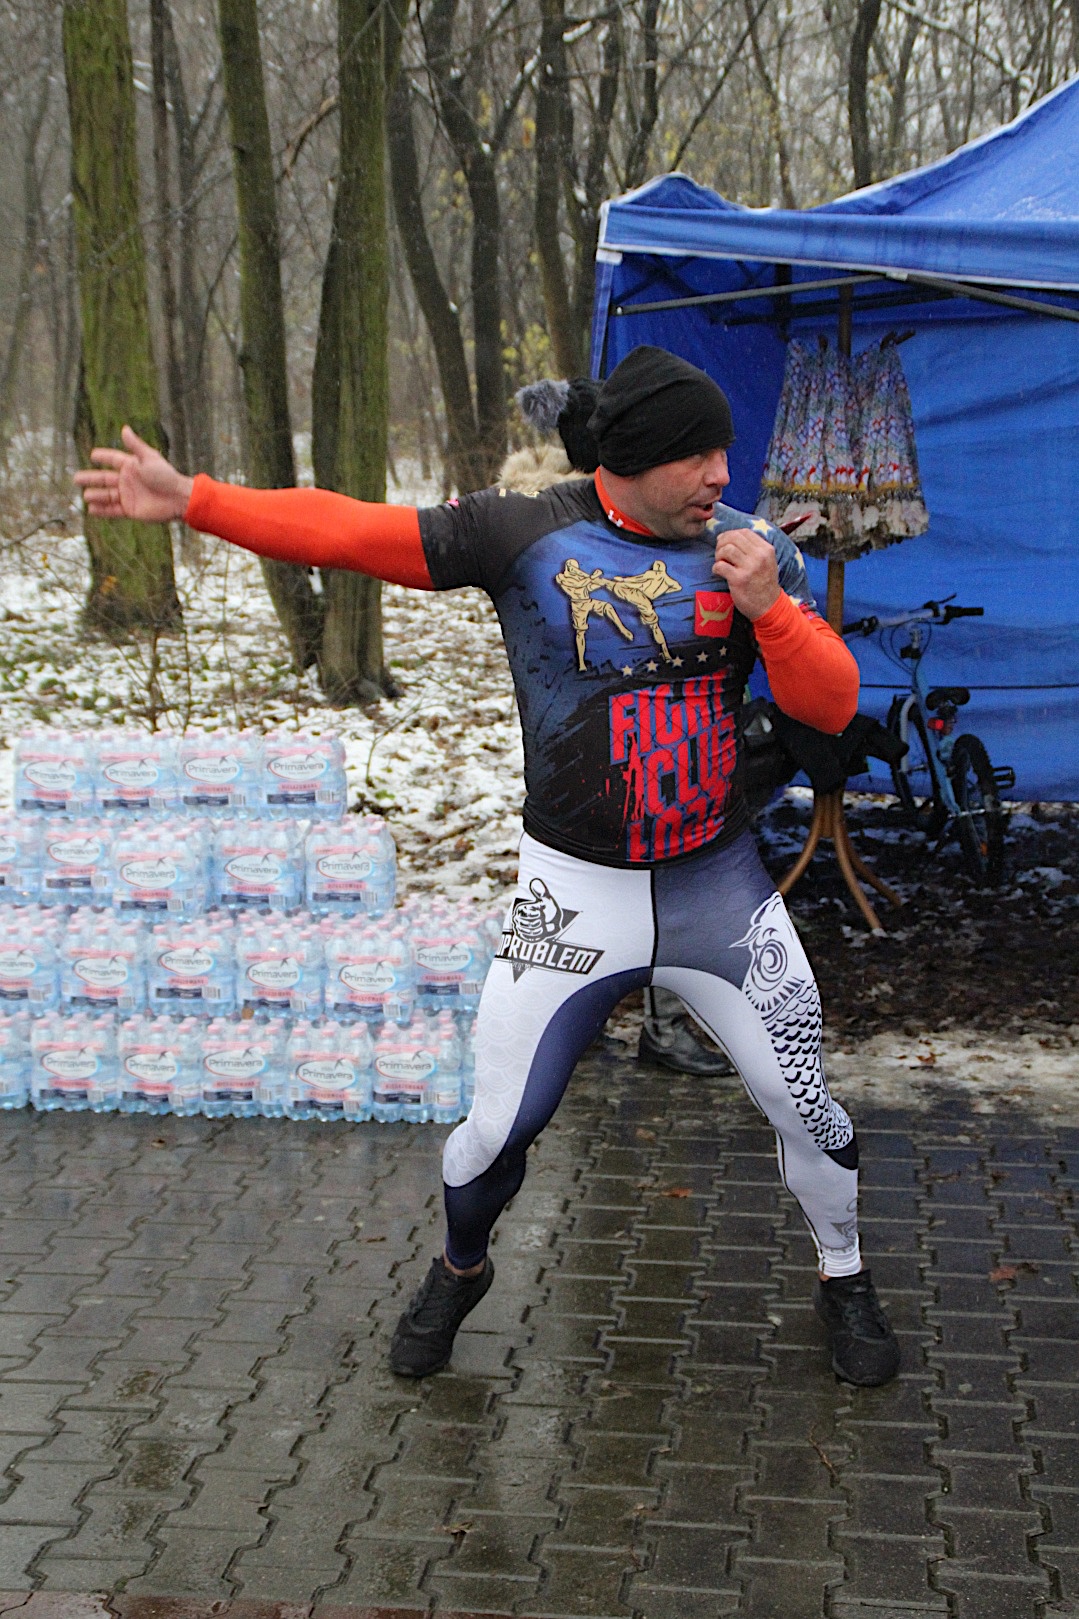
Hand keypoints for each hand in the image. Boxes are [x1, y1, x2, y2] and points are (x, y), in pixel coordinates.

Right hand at [74, 426, 193, 523]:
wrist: (178, 499)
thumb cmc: (166, 476)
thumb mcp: (149, 458)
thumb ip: (135, 446)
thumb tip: (124, 428)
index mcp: (131, 466)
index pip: (113, 459)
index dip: (103, 457)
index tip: (93, 455)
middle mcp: (128, 480)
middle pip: (104, 479)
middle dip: (90, 479)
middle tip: (75, 478)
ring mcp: (128, 495)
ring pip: (107, 495)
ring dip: (95, 495)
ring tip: (85, 495)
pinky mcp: (131, 509)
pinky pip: (113, 510)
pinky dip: (102, 510)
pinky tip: (91, 509)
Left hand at [712, 527, 780, 620]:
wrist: (769, 606)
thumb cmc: (764, 583)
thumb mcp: (767, 562)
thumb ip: (753, 549)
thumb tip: (729, 537)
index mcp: (766, 549)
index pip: (745, 532)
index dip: (730, 534)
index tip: (724, 542)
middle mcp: (759, 556)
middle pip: (734, 538)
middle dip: (722, 543)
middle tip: (719, 553)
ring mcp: (749, 567)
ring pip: (727, 549)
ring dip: (718, 555)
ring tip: (720, 563)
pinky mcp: (739, 579)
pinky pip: (720, 566)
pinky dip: (716, 568)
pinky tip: (719, 572)